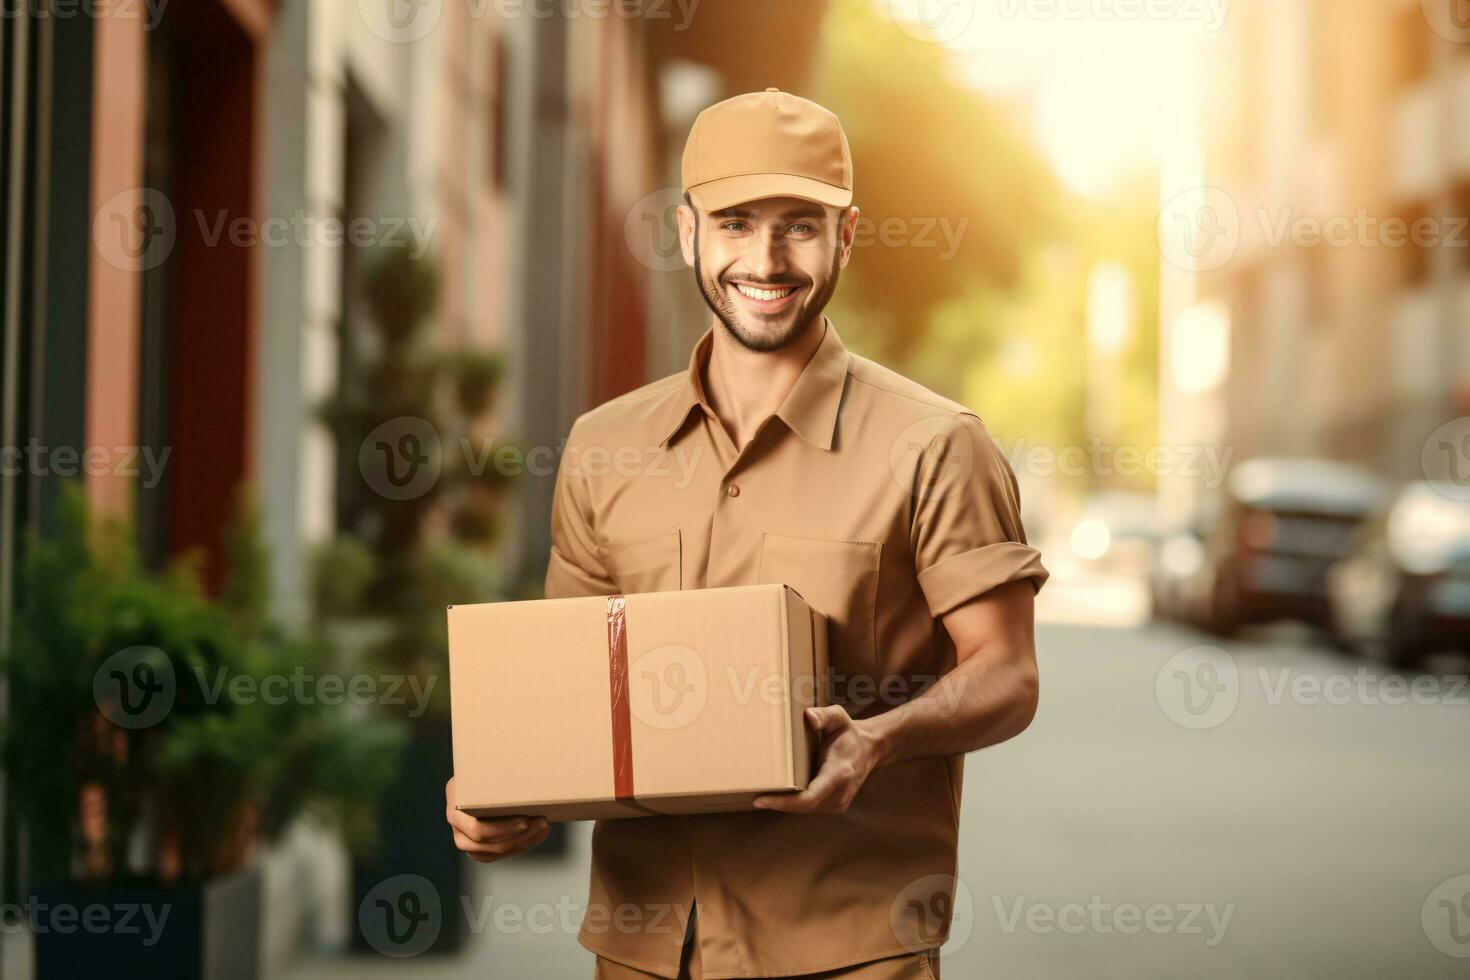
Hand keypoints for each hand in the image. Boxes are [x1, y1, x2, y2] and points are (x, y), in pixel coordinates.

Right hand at [445, 777, 551, 862]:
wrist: (476, 776)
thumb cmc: (484, 768)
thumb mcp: (484, 768)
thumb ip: (496, 772)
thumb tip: (522, 764)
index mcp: (455, 806)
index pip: (477, 829)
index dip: (503, 829)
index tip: (526, 820)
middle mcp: (456, 826)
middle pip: (486, 845)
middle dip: (518, 837)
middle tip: (542, 822)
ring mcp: (465, 838)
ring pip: (494, 852)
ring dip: (523, 842)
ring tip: (543, 827)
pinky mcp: (478, 846)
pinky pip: (498, 854)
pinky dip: (521, 845)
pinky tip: (537, 834)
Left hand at [751, 705, 877, 814]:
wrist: (870, 749)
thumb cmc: (849, 733)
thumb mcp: (839, 717)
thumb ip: (824, 715)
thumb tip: (808, 718)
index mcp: (839, 773)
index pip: (809, 797)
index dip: (784, 802)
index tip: (761, 800)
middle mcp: (840, 793)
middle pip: (803, 806)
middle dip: (778, 803)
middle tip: (752, 793)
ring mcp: (839, 803)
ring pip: (805, 810)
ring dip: (785, 803)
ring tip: (763, 793)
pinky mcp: (836, 806)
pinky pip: (811, 808)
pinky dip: (795, 803)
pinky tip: (781, 793)